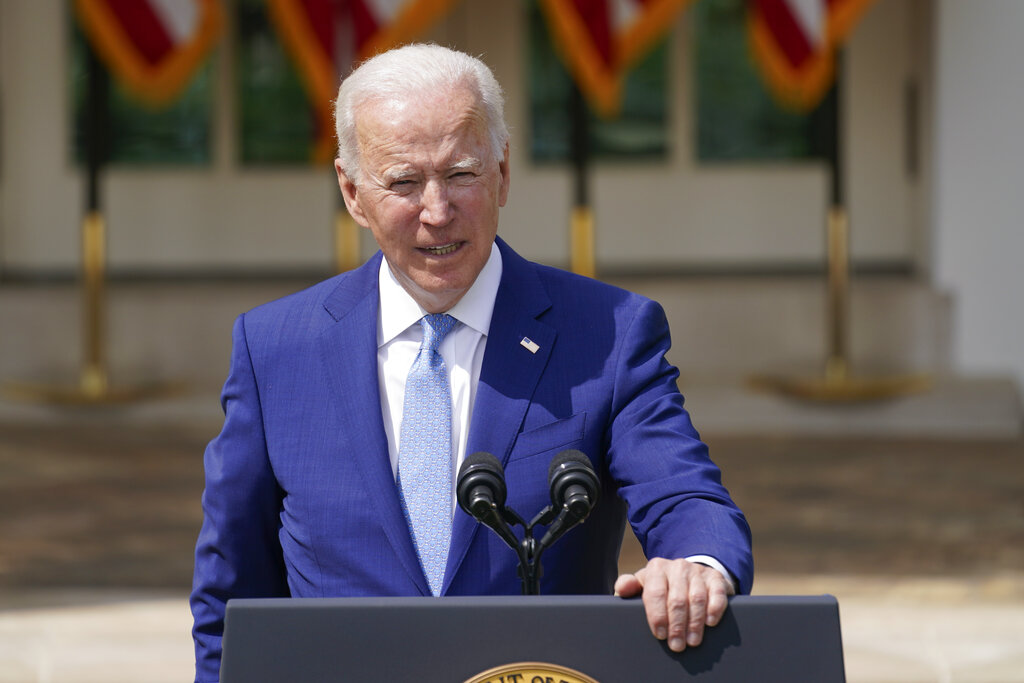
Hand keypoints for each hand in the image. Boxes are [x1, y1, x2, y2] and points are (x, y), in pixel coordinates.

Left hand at [614, 557, 733, 652]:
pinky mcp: (715, 578)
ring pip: (697, 598)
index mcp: (657, 568)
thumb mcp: (644, 584)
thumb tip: (621, 588)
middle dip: (676, 625)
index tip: (660, 635)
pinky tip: (710, 623)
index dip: (657, 616)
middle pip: (677, 599)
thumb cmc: (662, 585)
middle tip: (676, 645)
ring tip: (692, 641)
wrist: (689, 574)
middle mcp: (677, 567)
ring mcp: (697, 571)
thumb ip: (630, 586)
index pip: (655, 593)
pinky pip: (717, 593)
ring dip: (695, 623)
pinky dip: (714, 609)